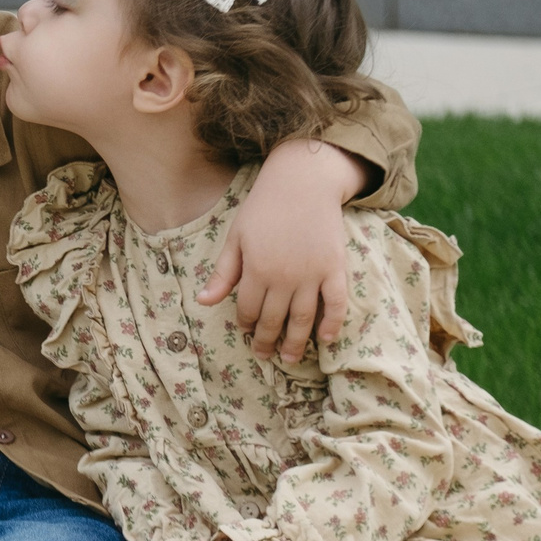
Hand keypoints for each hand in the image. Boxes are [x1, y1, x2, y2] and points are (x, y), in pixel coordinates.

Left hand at [201, 136, 368, 360]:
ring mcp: (312, 274)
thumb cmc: (263, 208)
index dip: (245, 324)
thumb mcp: (236, 238)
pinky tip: (326, 339)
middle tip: (264, 355)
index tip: (245, 331)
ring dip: (296, 342)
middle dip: (266, 340)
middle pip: (274, 319)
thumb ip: (223, 273)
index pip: (248, 309)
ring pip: (303, 318)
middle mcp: (284, 277)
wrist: (302, 182)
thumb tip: (204, 302)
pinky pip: (337, 303)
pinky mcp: (335, 268)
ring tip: (291, 359)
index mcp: (256, 270)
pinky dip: (333, 323)